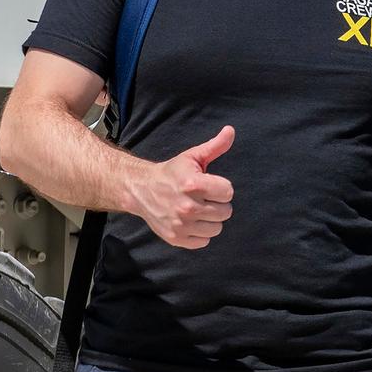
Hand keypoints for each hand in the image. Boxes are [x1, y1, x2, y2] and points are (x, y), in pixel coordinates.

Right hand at [130, 125, 235, 249]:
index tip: (210, 185)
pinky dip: (200, 233)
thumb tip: (231, 130)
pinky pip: (204, 241)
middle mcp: (187, 206)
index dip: (221, 188)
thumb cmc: (172, 172)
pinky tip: (191, 221)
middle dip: (218, 204)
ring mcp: (181, 224)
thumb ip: (215, 146)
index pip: (228, 192)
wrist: (141, 189)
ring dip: (211, 219)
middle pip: (226, 212)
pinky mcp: (176, 238)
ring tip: (199, 209)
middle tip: (204, 198)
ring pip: (217, 228)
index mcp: (193, 184)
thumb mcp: (192, 156)